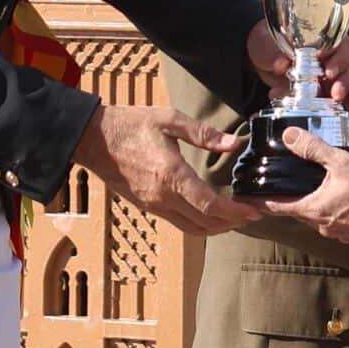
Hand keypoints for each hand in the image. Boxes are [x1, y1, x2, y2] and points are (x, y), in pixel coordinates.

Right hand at [72, 105, 255, 236]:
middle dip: (232, 223)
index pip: (210, 206)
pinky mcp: (147, 206)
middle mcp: (163, 197)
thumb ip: (203, 133)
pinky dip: (199, 224)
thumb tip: (233, 144)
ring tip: (236, 218)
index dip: (236, 213)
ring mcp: (153, 204)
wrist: (93, 139)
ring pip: (192, 229)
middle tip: (252, 215)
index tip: (255, 210)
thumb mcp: (169, 118)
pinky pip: (178, 223)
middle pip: (205, 224)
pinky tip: (209, 213)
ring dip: (217, 228)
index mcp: (171, 175)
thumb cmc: (130, 124)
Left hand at [246, 21, 348, 116]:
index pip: (339, 46)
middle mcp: (334, 55)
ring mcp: (335, 73)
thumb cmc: (268, 43)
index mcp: (323, 39)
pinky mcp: (331, 90)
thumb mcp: (267, 45)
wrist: (262, 56)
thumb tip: (281, 63)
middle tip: (337, 94)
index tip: (329, 72)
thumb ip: (275, 54)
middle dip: (348, 82)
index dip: (337, 59)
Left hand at [256, 123, 348, 245]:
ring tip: (308, 183)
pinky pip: (335, 217)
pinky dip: (331, 204)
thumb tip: (288, 136)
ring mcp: (339, 231)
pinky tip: (339, 193)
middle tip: (276, 183)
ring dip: (311, 200)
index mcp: (313, 210)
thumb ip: (314, 148)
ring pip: (317, 213)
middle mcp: (322, 225)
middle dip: (286, 197)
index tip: (242, 199)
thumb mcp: (342, 162)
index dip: (257, 201)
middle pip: (296, 210)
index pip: (275, 207)